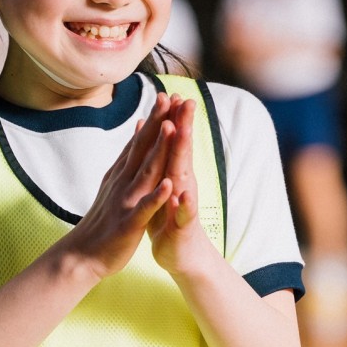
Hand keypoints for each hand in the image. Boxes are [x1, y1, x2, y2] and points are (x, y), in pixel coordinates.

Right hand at [62, 93, 175, 279]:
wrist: (82, 254)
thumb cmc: (103, 221)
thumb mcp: (113, 184)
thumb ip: (126, 160)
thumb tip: (136, 133)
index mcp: (121, 174)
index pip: (139, 142)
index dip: (153, 119)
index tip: (167, 96)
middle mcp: (123, 182)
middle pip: (142, 148)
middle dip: (157, 123)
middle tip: (169, 98)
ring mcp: (125, 201)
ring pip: (145, 172)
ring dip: (158, 150)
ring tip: (172, 128)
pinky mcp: (128, 223)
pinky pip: (144, 208)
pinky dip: (155, 196)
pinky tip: (167, 184)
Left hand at [147, 95, 217, 274]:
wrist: (181, 254)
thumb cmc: (168, 217)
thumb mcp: (161, 184)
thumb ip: (161, 159)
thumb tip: (159, 132)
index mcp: (173, 173)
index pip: (173, 141)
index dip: (172, 117)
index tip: (171, 92)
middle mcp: (182, 184)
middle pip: (183, 151)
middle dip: (184, 126)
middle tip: (186, 100)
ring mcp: (185, 203)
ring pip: (184, 176)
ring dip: (183, 156)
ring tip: (183, 133)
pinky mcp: (183, 225)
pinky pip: (184, 213)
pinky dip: (183, 203)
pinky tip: (183, 194)